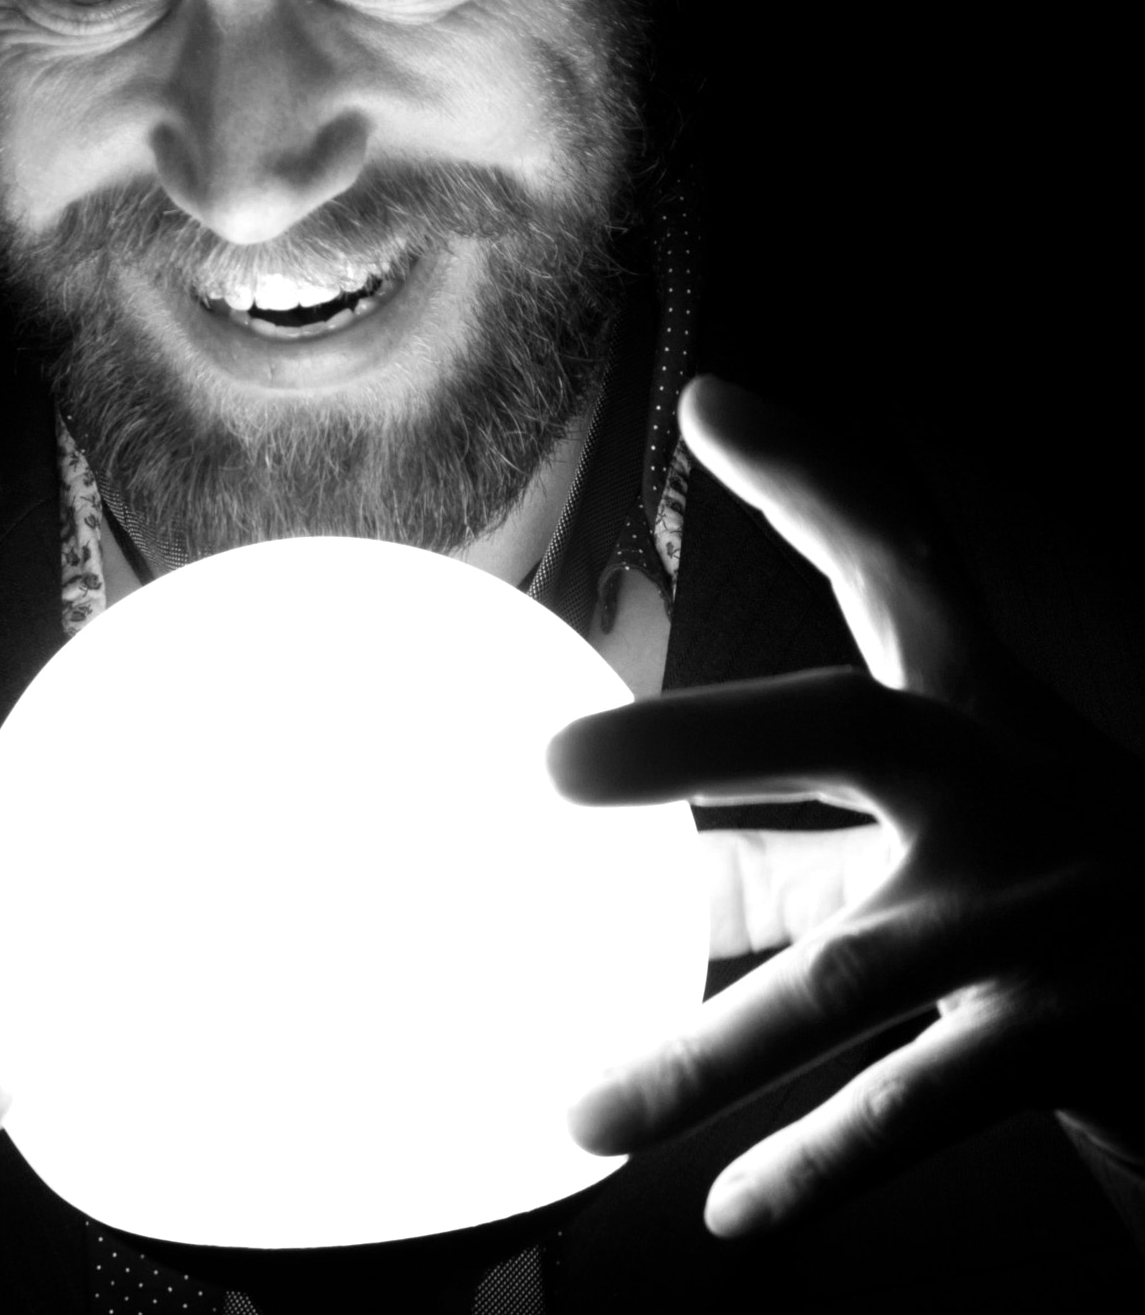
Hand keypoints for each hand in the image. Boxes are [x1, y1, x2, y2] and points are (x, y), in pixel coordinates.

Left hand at [547, 376, 1144, 1237]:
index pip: (901, 566)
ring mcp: (1035, 915)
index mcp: (977, 707)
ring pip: (843, 974)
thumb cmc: (1051, 880)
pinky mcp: (1068, 1039)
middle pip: (847, 729)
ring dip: (701, 1055)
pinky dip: (823, 1164)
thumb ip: (790, 840)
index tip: (716, 408)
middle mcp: (1004, 785)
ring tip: (580, 1116)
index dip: (815, 479)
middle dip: (699, 743)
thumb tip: (651, 877)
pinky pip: (919, 1108)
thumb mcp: (935, 831)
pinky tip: (736, 1213)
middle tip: (553, 765)